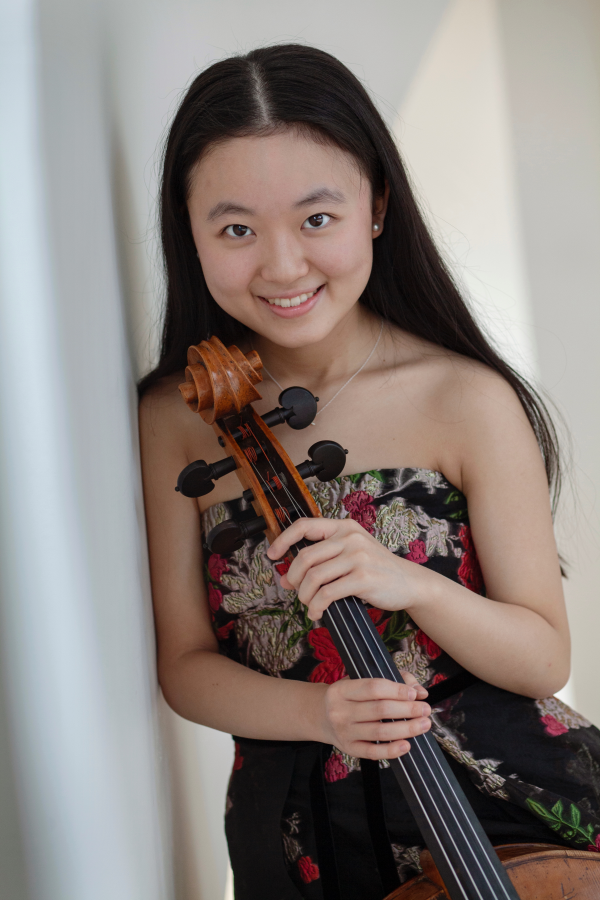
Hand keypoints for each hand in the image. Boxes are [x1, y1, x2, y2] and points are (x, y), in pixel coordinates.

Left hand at [267, 517, 432, 619]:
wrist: (410, 583)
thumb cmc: (377, 569)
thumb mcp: (352, 553)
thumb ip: (323, 559)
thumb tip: (287, 578)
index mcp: (344, 527)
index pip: (305, 525)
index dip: (283, 539)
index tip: (272, 554)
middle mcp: (349, 537)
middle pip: (304, 557)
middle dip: (293, 578)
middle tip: (294, 590)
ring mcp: (357, 557)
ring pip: (313, 577)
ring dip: (304, 596)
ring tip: (309, 605)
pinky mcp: (363, 578)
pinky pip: (327, 594)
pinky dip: (317, 607)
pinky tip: (318, 613)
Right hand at [320, 670, 430, 758]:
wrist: (321, 717)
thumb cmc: (348, 697)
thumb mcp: (361, 682)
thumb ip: (392, 681)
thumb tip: (419, 691)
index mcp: (342, 690)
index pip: (373, 688)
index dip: (397, 690)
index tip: (415, 693)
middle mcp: (340, 711)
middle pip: (380, 710)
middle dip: (408, 710)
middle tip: (425, 709)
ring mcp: (344, 732)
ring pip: (380, 732)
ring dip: (406, 729)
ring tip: (424, 724)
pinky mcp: (349, 749)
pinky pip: (373, 752)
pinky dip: (391, 751)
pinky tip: (406, 745)